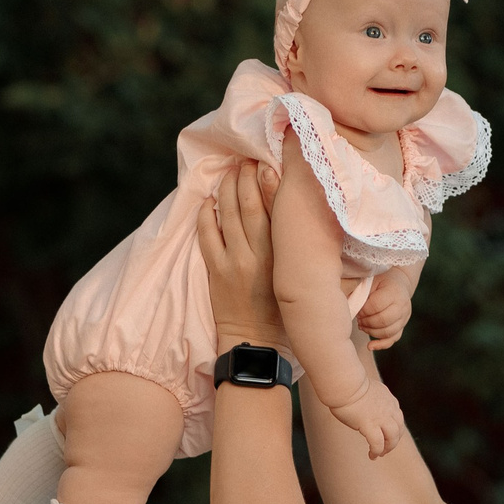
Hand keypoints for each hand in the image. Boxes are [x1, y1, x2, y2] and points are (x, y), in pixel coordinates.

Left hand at [196, 161, 287, 350]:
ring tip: (229, 172)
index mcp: (286, 255)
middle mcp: (262, 254)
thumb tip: (295, 214)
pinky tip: (208, 201)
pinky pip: (207, 235)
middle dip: (246, 176)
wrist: (257, 344)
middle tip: (246, 160)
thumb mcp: (298, 276)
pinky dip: (206, 215)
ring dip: (227, 188)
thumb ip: (296, 248)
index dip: (270, 180)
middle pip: (251, 203)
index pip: (278, 208)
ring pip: (229, 213)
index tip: (267, 162)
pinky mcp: (217, 271)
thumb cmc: (284, 311)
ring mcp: (236, 262)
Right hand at [326, 378, 405, 459]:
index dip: (395, 429)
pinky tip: (372, 455)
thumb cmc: (348, 385)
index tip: (388, 436)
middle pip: (398, 429)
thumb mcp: (367, 389)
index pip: (398, 418)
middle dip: (393, 442)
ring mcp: (381, 418)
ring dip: (387, 448)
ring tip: (379, 454)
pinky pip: (378, 443)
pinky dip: (376, 451)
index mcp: (389, 400)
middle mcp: (389, 409)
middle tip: (385, 450)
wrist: (345, 384)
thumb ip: (371, 398)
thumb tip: (365, 404)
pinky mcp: (370, 425)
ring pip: (392, 438)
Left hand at [357, 268, 415, 350]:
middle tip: (358, 319)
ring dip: (371, 331)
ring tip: (362, 325)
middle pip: (383, 321)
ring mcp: (404, 317)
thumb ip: (359, 292)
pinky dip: (381, 344)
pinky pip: (392, 339)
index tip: (357, 309)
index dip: (363, 310)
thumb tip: (346, 306)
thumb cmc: (379, 281)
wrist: (398, 282)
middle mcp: (402, 305)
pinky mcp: (402, 326)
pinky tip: (370, 346)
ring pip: (388, 332)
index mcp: (394, 291)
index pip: (376, 306)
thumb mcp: (370, 280)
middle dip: (367, 322)